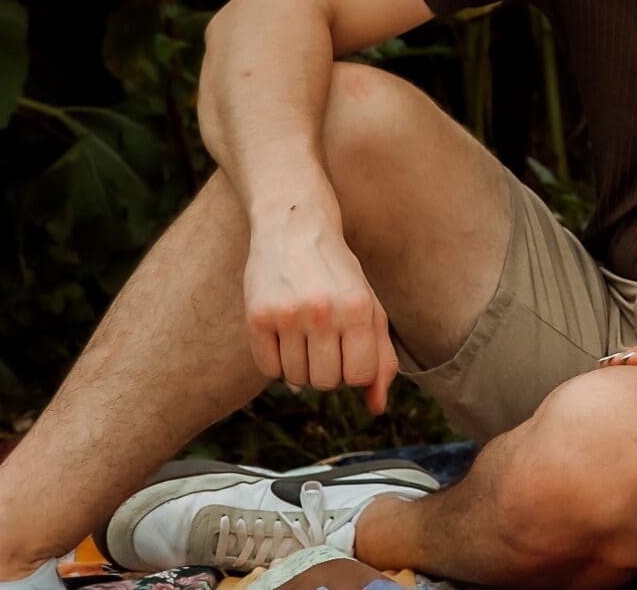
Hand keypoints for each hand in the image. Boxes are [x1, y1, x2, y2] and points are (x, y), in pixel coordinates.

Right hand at [243, 222, 397, 414]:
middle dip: (328, 369)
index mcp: (359, 308)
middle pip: (327, 383)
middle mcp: (324, 311)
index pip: (360, 376)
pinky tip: (283, 332)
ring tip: (305, 333)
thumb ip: (381, 358)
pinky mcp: (256, 317)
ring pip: (297, 380)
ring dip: (302, 365)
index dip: (355, 371)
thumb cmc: (339, 275)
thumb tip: (377, 408)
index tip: (350, 349)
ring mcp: (287, 314)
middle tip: (326, 339)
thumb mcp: (370, 307)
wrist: (294, 228)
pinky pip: (269, 370)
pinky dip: (277, 361)